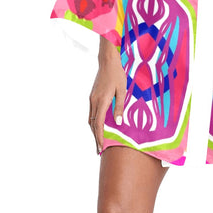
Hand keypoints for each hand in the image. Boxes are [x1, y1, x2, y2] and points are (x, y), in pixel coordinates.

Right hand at [88, 37, 126, 153]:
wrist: (107, 61)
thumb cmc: (117, 75)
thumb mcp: (122, 90)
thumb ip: (120, 107)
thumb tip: (118, 122)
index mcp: (102, 101)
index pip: (99, 124)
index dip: (100, 137)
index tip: (101, 148)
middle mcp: (94, 101)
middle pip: (93, 124)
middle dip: (96, 138)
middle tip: (99, 150)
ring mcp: (92, 99)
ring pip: (91, 119)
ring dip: (94, 131)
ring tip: (99, 141)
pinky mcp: (92, 96)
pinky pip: (91, 113)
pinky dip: (94, 122)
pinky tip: (98, 126)